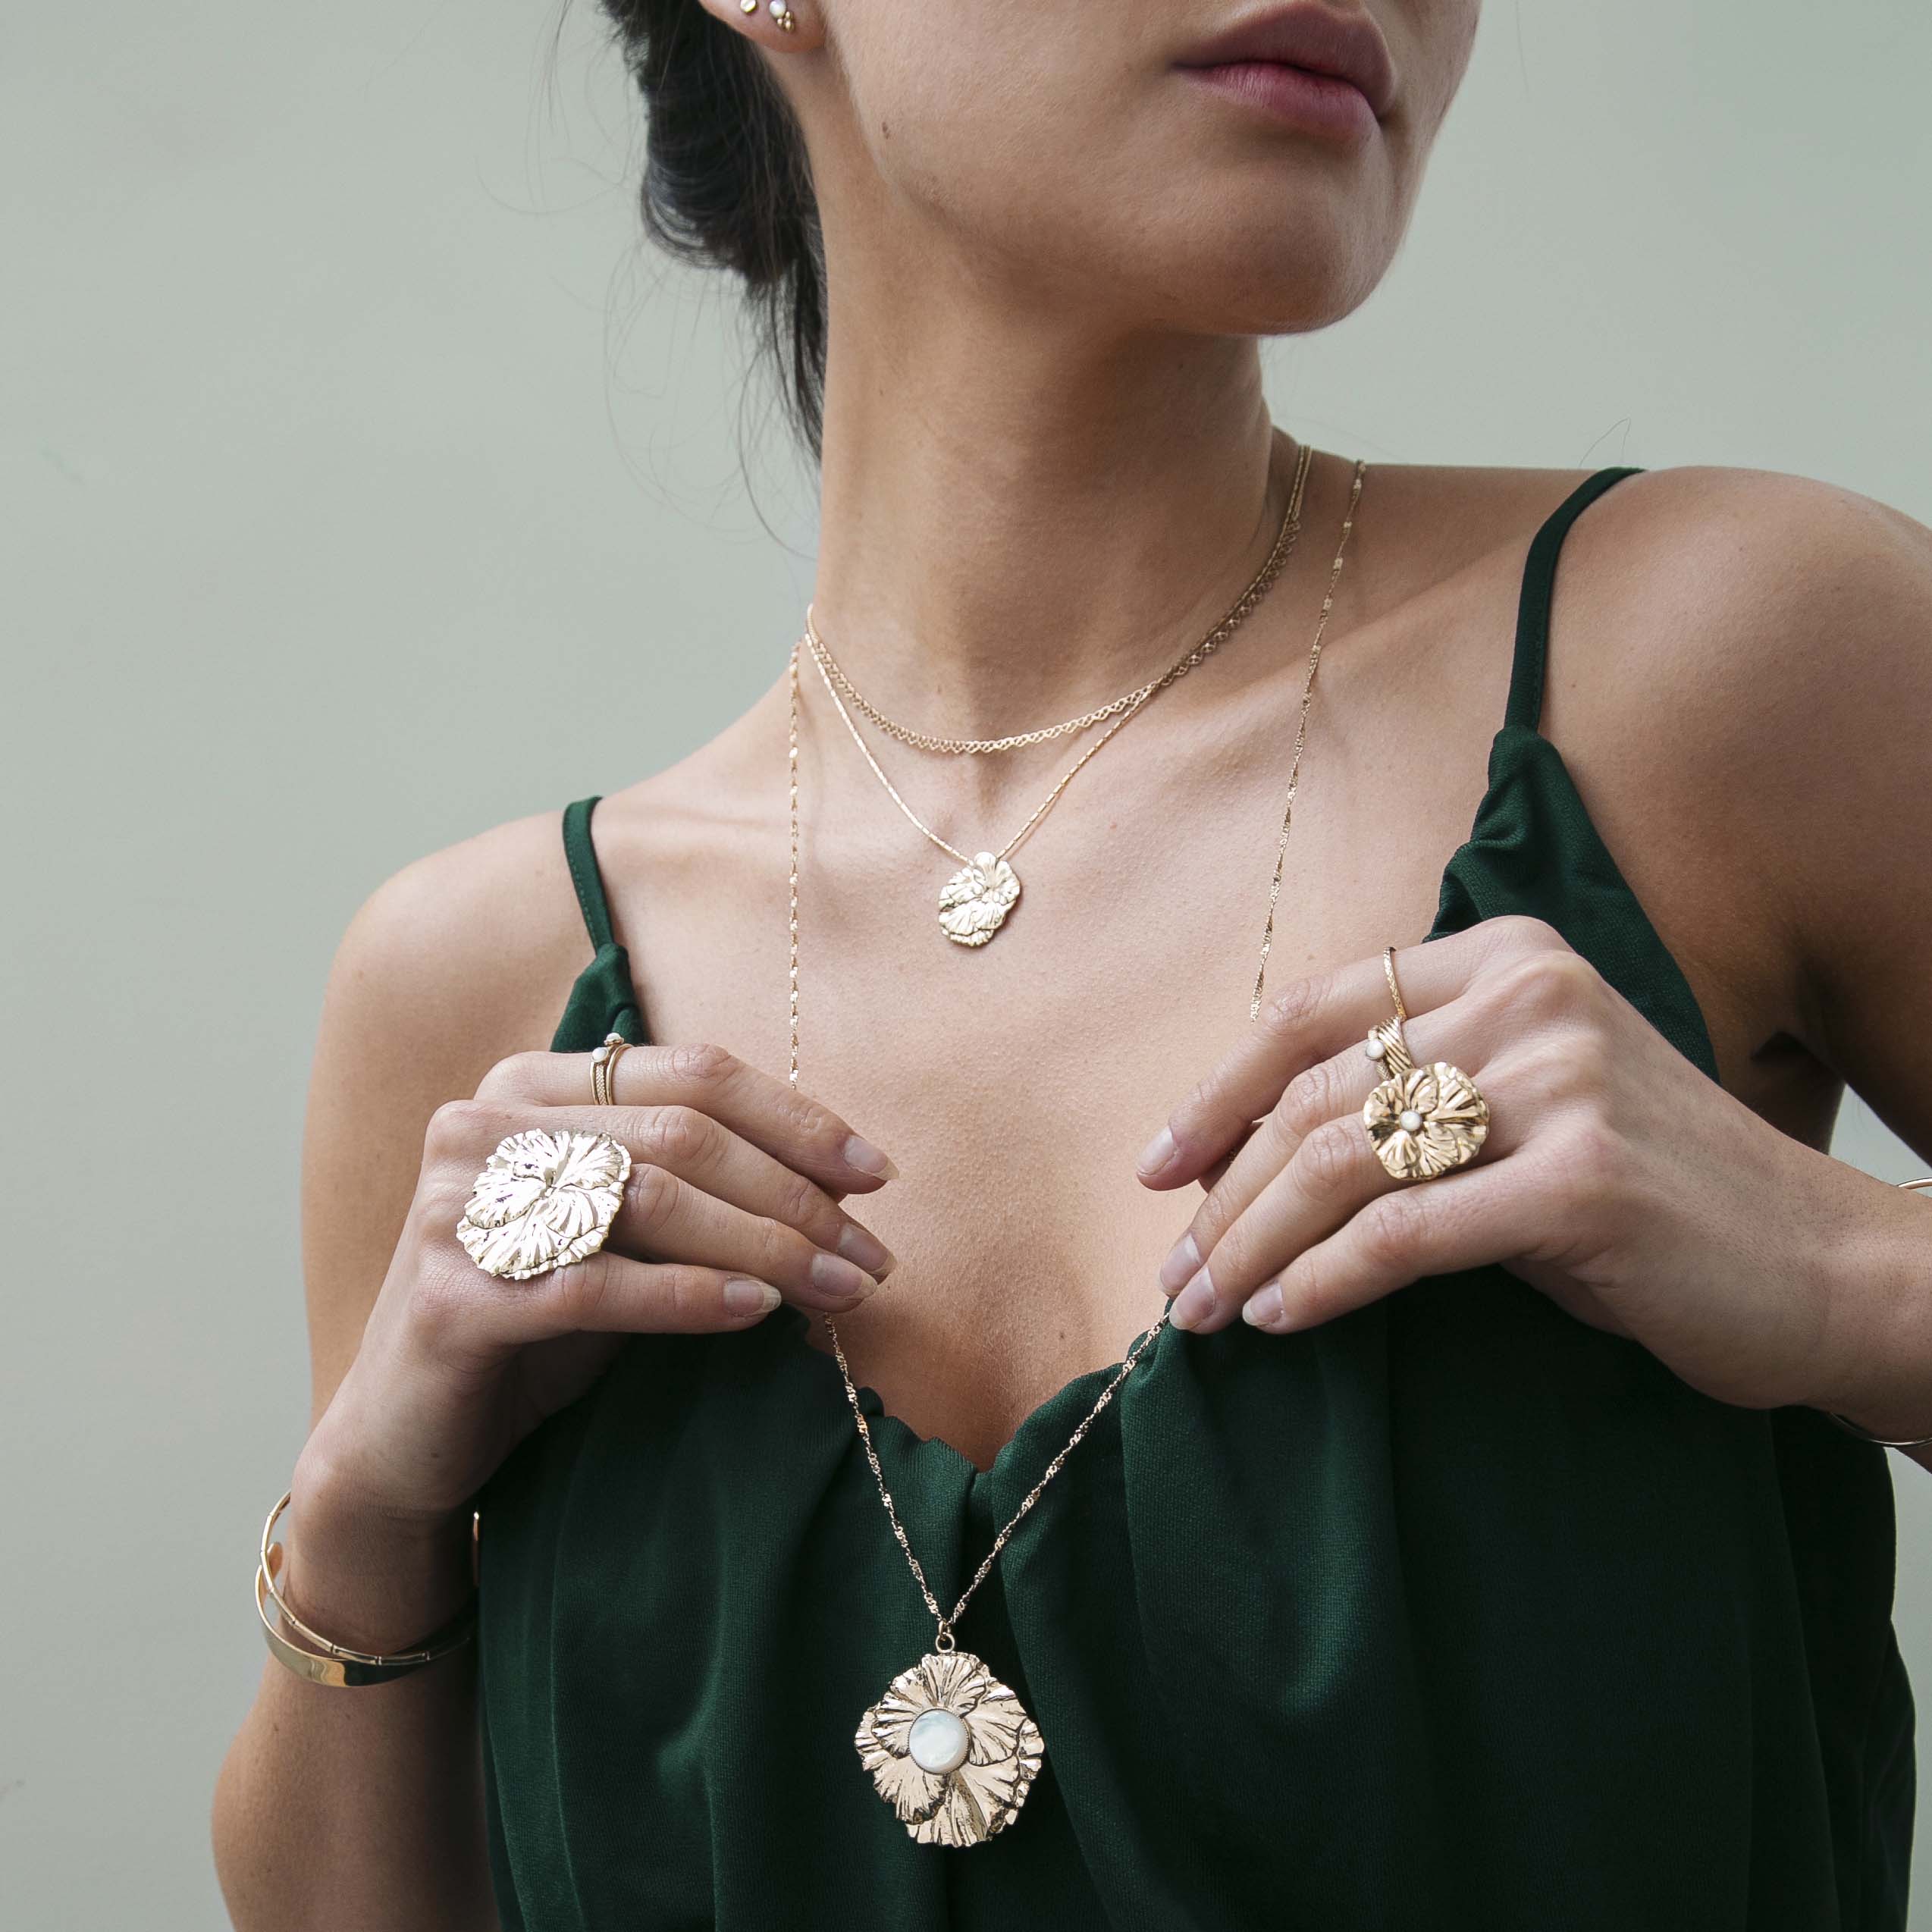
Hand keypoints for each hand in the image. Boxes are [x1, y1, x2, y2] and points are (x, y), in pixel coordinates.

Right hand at [296, 1042, 898, 1552]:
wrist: (406, 1431)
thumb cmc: (535, 1319)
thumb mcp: (619, 1232)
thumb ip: (694, 1185)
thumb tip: (841, 1185)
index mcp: (529, 1084)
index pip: (692, 1073)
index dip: (796, 1119)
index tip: (876, 1174)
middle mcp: (483, 1126)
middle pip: (682, 1137)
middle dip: (797, 1197)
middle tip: (874, 1254)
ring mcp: (457, 1207)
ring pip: (651, 1203)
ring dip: (767, 1248)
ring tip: (842, 1289)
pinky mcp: (450, 1297)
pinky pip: (598, 1286)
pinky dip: (691, 1297)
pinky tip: (758, 1313)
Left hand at [1136, 915, 1868, 1417]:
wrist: (1825, 1266)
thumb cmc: (1652, 1199)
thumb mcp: (1527, 1109)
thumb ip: (1414, 1099)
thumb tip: (1247, 1161)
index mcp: (1506, 959)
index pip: (1315, 1011)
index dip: (1219, 1092)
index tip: (1158, 1168)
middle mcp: (1529, 998)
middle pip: (1313, 1093)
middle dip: (1221, 1193)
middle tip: (1171, 1276)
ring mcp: (1559, 1082)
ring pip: (1341, 1161)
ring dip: (1250, 1245)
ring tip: (1202, 1311)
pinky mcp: (1583, 1181)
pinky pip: (1403, 1234)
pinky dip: (1325, 1282)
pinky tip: (1282, 1318)